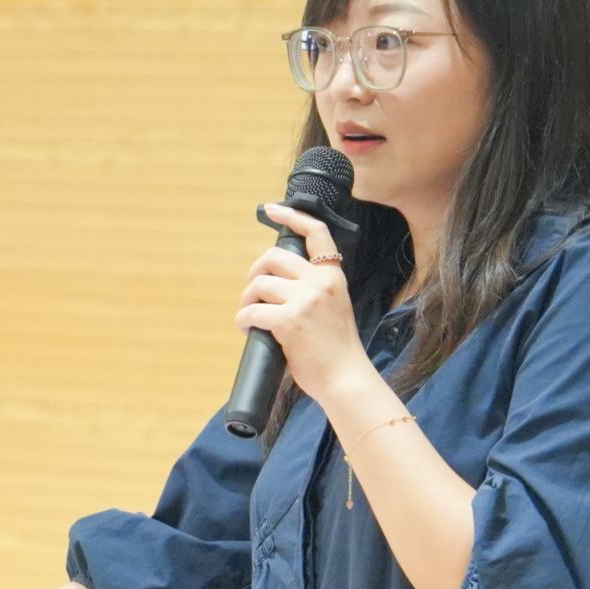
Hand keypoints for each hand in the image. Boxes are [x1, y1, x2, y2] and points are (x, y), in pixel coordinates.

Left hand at [236, 203, 372, 402]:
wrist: (346, 378)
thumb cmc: (337, 350)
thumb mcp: (334, 308)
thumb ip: (314, 291)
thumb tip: (276, 286)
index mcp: (333, 277)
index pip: (316, 233)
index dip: (292, 217)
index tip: (273, 210)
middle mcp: (319, 282)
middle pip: (273, 258)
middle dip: (255, 272)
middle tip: (252, 293)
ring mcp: (304, 300)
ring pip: (259, 285)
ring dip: (247, 301)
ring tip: (249, 317)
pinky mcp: (289, 321)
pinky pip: (252, 311)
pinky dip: (243, 320)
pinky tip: (247, 330)